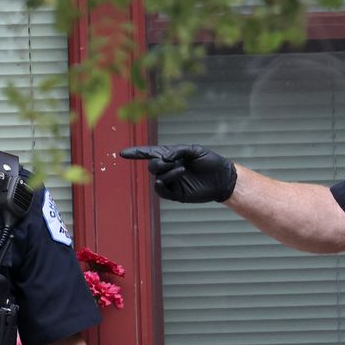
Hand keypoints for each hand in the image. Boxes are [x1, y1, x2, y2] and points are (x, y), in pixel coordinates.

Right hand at [119, 145, 237, 203]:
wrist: (222, 178)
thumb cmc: (210, 161)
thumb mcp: (195, 150)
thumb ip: (177, 151)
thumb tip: (163, 158)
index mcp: (171, 156)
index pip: (150, 154)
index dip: (136, 153)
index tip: (122, 153)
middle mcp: (168, 169)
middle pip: (152, 166)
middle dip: (158, 163)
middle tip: (173, 161)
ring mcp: (171, 182)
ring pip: (157, 177)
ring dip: (167, 172)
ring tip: (183, 169)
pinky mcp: (175, 194)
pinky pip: (162, 190)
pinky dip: (164, 182)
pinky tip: (173, 176)